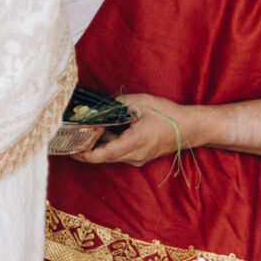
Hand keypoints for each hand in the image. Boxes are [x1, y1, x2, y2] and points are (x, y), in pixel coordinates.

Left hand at [73, 94, 190, 166]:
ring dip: (96, 144)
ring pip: (110, 154)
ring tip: (82, 130)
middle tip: (69, 136)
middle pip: (102, 156)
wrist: (191, 128)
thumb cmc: (168, 115)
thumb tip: (98, 106)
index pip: (101, 155)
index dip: (82, 153)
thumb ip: (116, 104)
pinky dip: (108, 142)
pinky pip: (119, 151)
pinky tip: (101, 129)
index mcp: (133, 143)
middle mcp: (134, 155)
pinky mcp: (140, 155)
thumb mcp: (140, 103)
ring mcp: (137, 158)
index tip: (68, 147)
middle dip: (85, 147)